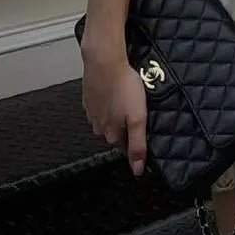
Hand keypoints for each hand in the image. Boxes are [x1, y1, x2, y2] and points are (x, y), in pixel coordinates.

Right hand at [82, 54, 147, 176]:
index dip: (137, 143)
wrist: (105, 63)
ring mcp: (92, 113)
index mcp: (112, 134)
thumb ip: (138, 144)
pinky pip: (100, 108)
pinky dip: (108, 105)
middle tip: (139, 115)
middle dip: (127, 129)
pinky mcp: (89, 99)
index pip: (126, 148)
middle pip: (116, 135)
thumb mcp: (138, 118)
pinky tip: (115, 96)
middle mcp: (99, 128)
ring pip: (107, 122)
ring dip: (117, 117)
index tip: (146, 135)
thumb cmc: (125, 88)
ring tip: (128, 104)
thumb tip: (137, 170)